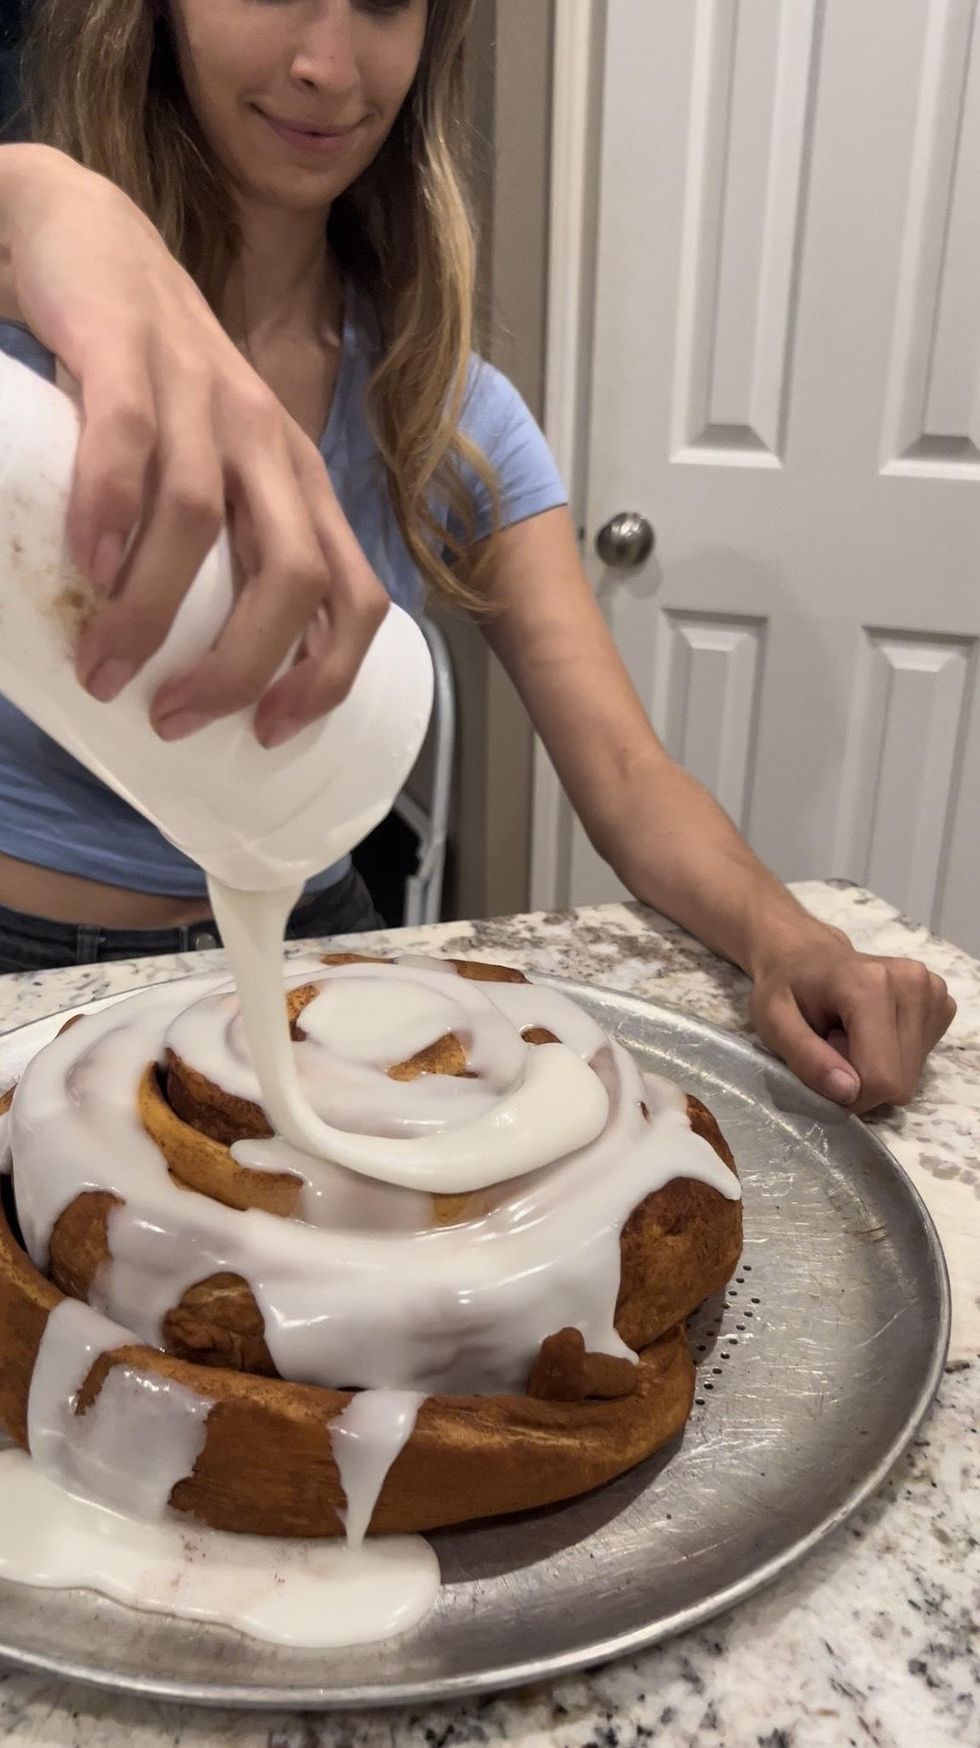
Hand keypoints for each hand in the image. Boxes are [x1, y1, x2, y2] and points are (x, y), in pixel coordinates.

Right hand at [6, 146, 387, 743]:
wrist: (84, 238)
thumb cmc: (145, 379)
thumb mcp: (204, 466)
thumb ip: (209, 544)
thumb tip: (178, 661)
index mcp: (295, 482)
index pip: (354, 593)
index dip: (326, 675)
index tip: (271, 734)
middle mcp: (266, 442)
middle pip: (293, 574)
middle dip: (241, 666)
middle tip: (175, 719)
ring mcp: (202, 393)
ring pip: (201, 521)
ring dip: (151, 613)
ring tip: (102, 668)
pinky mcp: (129, 352)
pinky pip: (130, 443)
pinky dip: (110, 511)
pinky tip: (88, 564)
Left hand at [749, 922, 955, 1112]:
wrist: (808, 955)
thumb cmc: (785, 989)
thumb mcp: (773, 1023)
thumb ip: (806, 1059)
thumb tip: (848, 1093)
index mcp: (869, 985)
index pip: (882, 1077)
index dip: (852, 1096)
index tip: (827, 1079)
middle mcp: (911, 982)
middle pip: (901, 1080)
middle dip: (865, 1083)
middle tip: (835, 1054)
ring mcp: (932, 990)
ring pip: (913, 1074)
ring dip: (879, 1069)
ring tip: (851, 1039)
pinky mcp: (941, 1001)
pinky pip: (922, 1057)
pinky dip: (895, 1057)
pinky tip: (873, 1033)